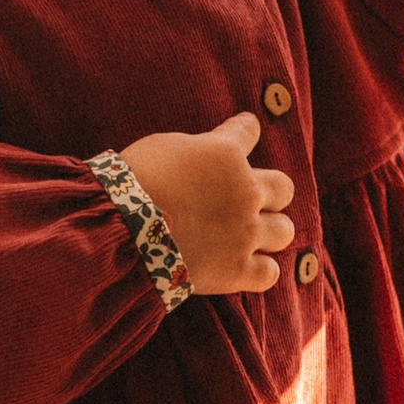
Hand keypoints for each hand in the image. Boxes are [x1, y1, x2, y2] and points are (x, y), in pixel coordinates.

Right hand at [120, 111, 295, 294]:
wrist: (119, 231)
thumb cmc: (132, 182)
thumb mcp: (164, 147)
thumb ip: (196, 148)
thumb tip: (204, 151)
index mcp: (226, 153)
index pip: (249, 130)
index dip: (245, 130)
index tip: (244, 130)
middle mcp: (246, 191)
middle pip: (284, 188)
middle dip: (270, 192)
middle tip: (250, 199)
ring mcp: (245, 232)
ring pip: (284, 231)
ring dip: (270, 231)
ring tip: (253, 235)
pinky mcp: (236, 270)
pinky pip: (270, 273)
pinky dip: (260, 271)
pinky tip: (247, 267)